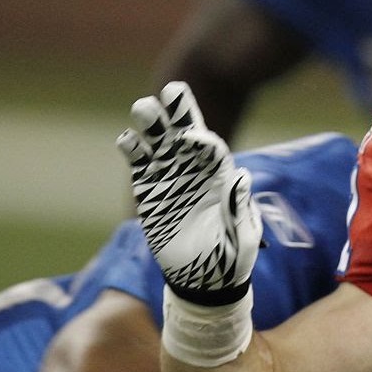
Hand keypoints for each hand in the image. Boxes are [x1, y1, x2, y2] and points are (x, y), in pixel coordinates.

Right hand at [117, 82, 260, 304]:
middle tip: (171, 90)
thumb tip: (241, 175)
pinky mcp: (150, 193)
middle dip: (179, 114)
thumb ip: (240, 205)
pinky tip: (127, 139)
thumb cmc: (233, 258)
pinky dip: (133, 152)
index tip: (194, 138)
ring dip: (152, 126)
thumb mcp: (244, 234)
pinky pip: (140, 168)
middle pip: (186, 136)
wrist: (205, 281)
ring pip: (160, 146)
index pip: (213, 151)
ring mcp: (171, 180)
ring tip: (143, 107)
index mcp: (222, 179)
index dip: (204, 141)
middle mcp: (196, 173)